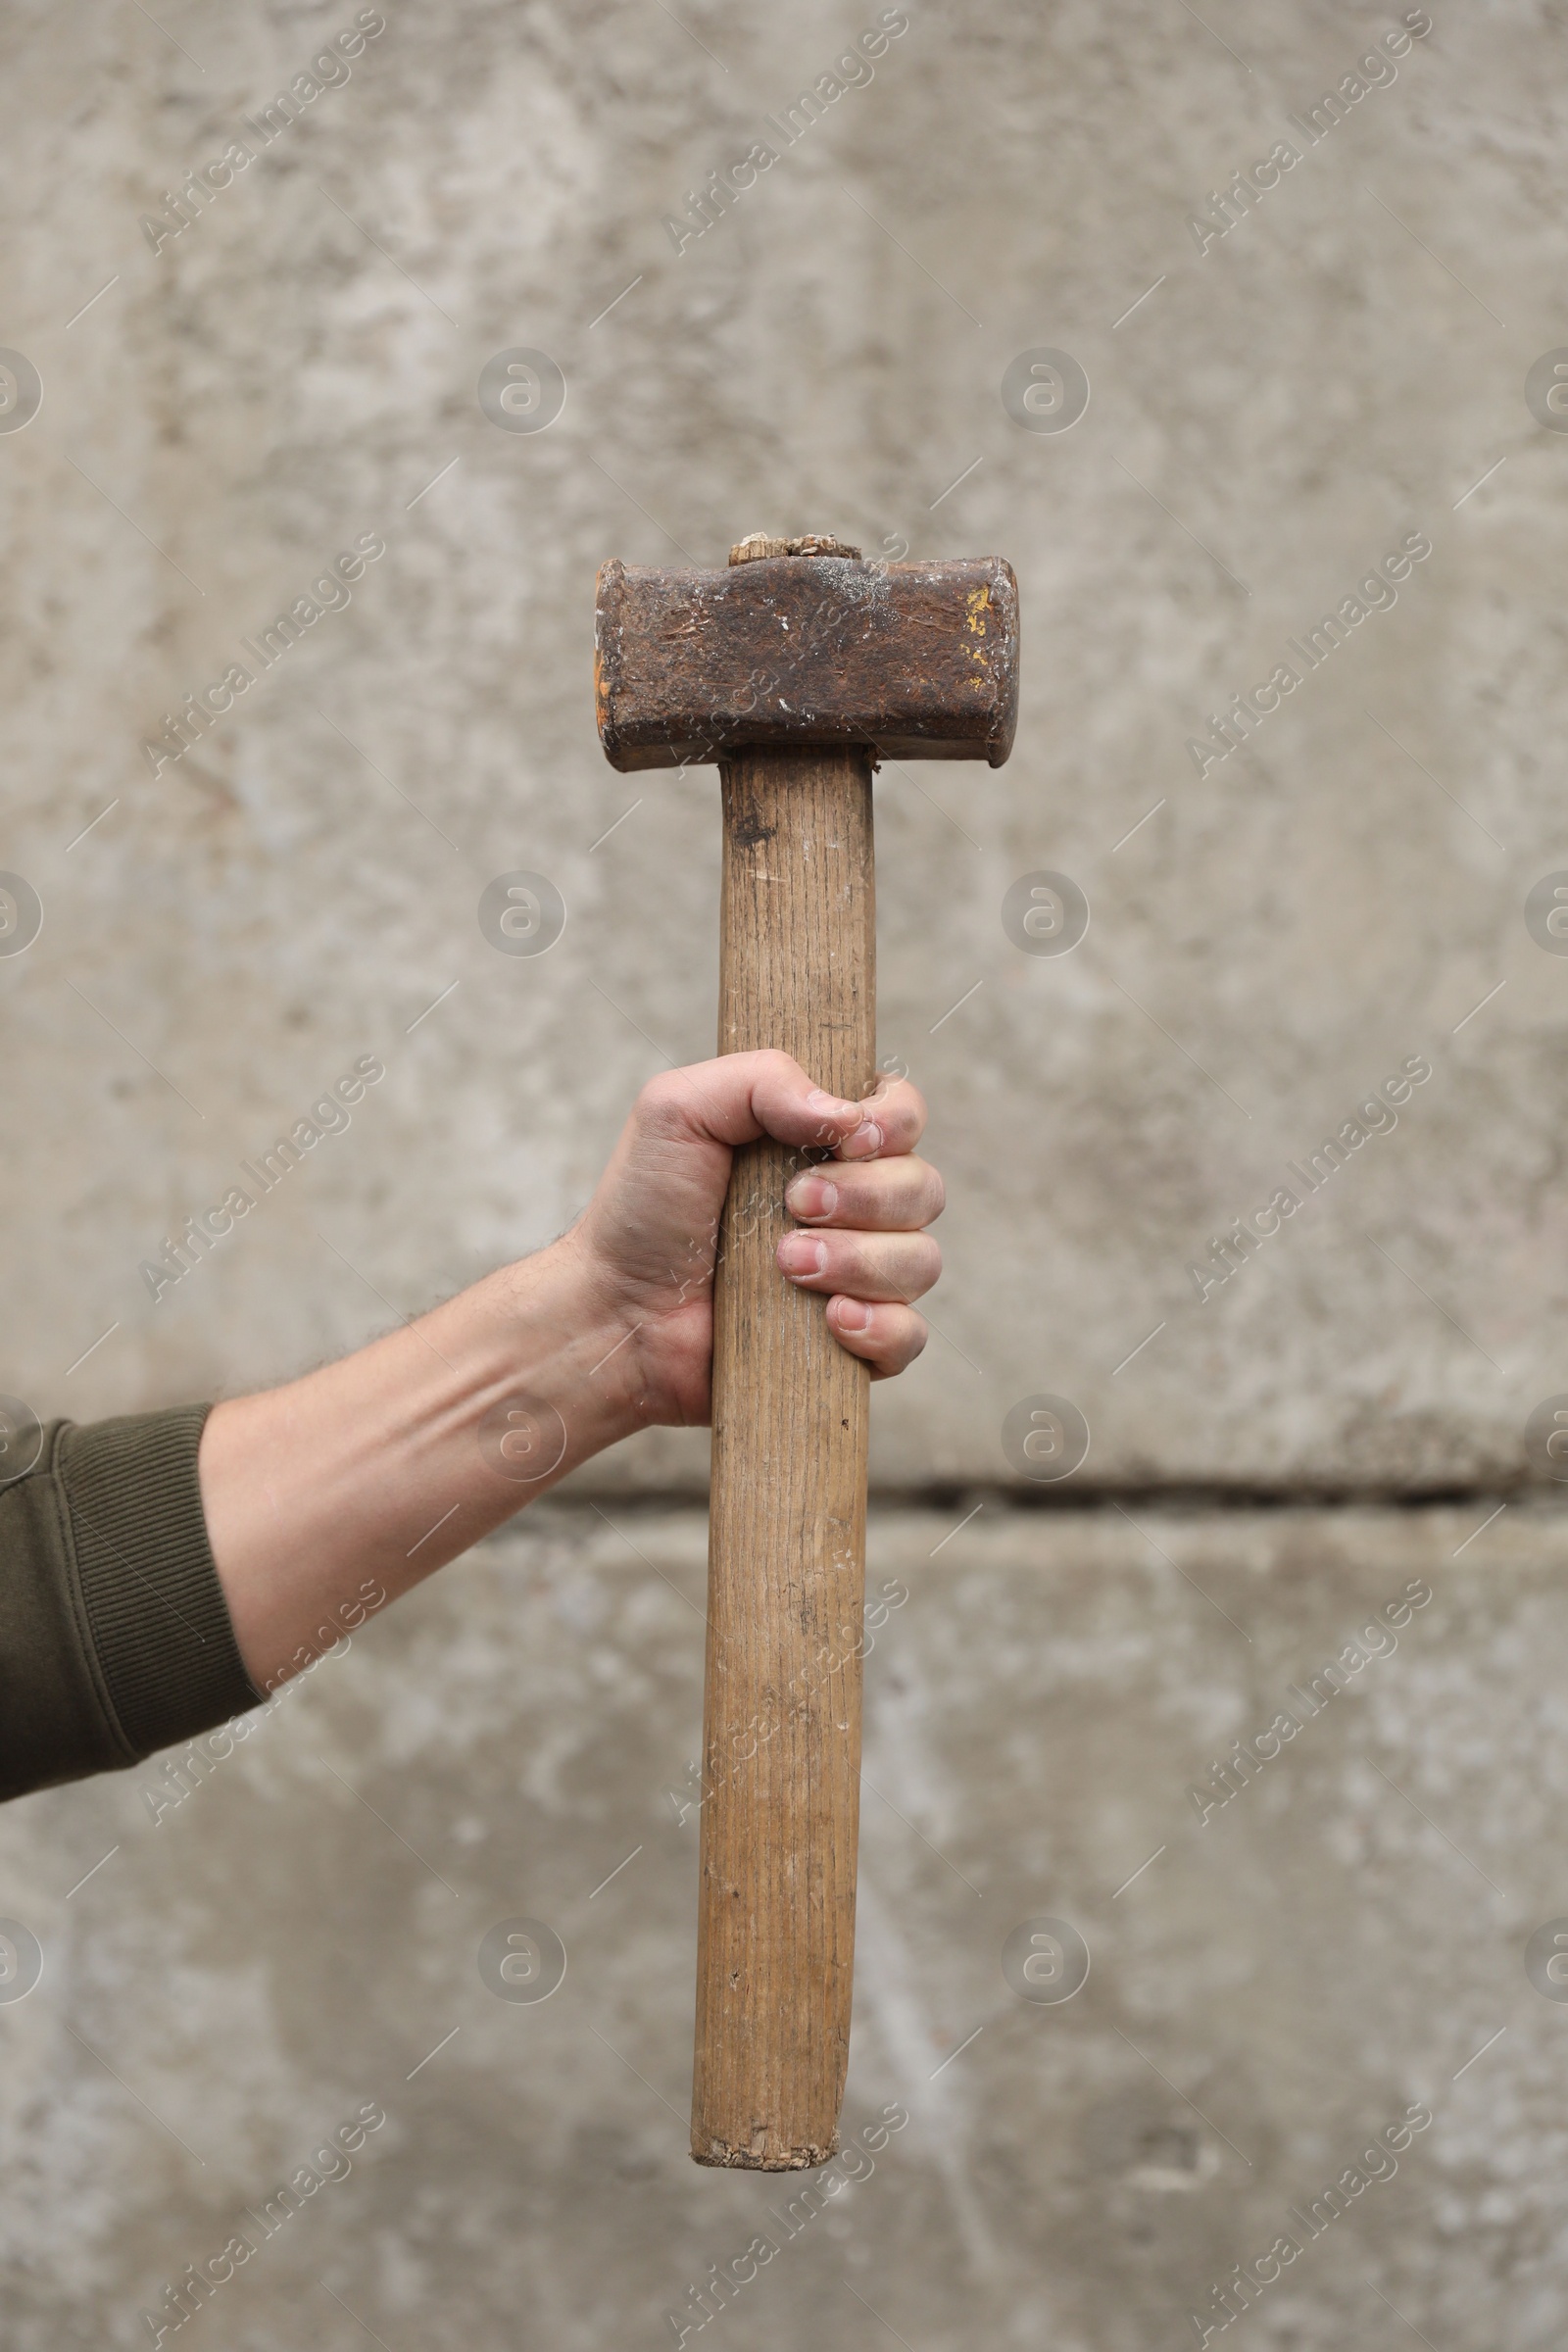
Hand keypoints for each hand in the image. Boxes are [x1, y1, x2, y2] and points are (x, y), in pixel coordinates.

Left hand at [565, 1049, 943, 1427]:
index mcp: (821, 1143)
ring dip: (860, 1261)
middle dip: (866, 1197)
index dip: (894, 1124)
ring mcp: (855, 1277)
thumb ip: (760, 1079)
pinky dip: (880, 1327)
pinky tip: (829, 1320)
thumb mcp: (680, 1110)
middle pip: (923, 1189)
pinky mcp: (850, 1344)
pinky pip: (910, 1336)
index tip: (848, 1139)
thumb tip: (847, 1113)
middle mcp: (851, 1207)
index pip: (905, 1116)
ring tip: (786, 1266)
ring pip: (920, 1262)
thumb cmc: (642, 1210)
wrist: (614, 1311)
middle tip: (793, 1206)